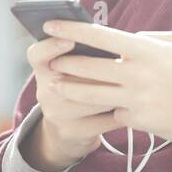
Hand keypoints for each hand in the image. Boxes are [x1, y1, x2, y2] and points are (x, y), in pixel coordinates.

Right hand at [22, 35, 124, 170]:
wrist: (65, 130)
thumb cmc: (75, 86)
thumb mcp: (68, 69)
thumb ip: (80, 53)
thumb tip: (110, 40)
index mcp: (43, 69)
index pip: (37, 54)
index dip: (51, 46)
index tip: (70, 39)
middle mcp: (45, 91)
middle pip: (74, 75)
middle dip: (102, 68)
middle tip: (124, 62)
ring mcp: (56, 114)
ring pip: (95, 97)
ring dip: (118, 90)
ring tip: (133, 84)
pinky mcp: (71, 131)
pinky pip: (104, 118)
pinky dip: (122, 111)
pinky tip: (131, 105)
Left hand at [41, 21, 171, 146]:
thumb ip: (150, 38)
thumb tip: (127, 37)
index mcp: (147, 49)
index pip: (100, 36)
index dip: (71, 29)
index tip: (50, 24)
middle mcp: (137, 73)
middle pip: (88, 66)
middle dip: (65, 62)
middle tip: (50, 59)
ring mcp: (136, 99)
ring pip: (91, 94)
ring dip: (70, 89)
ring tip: (54, 86)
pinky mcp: (139, 121)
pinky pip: (113, 112)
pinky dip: (107, 109)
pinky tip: (97, 107)